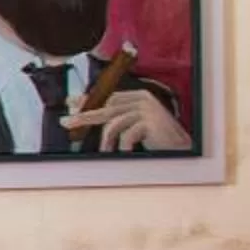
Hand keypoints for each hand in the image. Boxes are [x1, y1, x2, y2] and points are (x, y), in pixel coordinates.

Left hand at [59, 88, 190, 152]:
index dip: (88, 101)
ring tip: (107, 152)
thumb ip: (117, 117)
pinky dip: (122, 147)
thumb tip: (87, 114)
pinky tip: (125, 152)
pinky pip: (126, 136)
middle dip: (84, 116)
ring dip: (106, 141)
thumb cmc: (157, 138)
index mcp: (138, 97)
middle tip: (66, 122)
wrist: (182, 148)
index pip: (107, 96)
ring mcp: (147, 110)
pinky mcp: (151, 123)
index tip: (70, 104)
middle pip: (105, 107)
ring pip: (113, 123)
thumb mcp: (135, 123)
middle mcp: (142, 99)